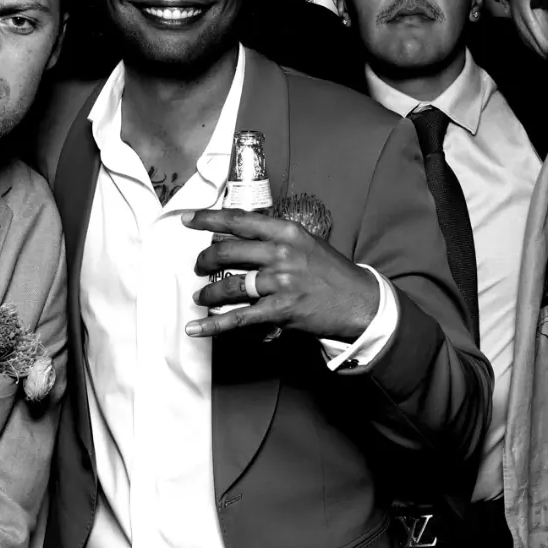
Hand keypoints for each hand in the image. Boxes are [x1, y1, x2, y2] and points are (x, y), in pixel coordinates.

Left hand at [183, 209, 378, 339]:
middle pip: (227, 251)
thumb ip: (275, 238)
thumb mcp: (305, 243)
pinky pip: (239, 318)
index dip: (208, 219)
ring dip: (208, 292)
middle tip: (199, 266)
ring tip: (201, 296)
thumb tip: (239, 237)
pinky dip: (213, 325)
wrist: (359, 302)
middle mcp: (281, 253)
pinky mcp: (280, 310)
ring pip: (229, 285)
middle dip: (205, 260)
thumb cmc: (331, 272)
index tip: (188, 220)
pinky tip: (196, 329)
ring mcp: (280, 282)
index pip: (239, 220)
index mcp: (286, 231)